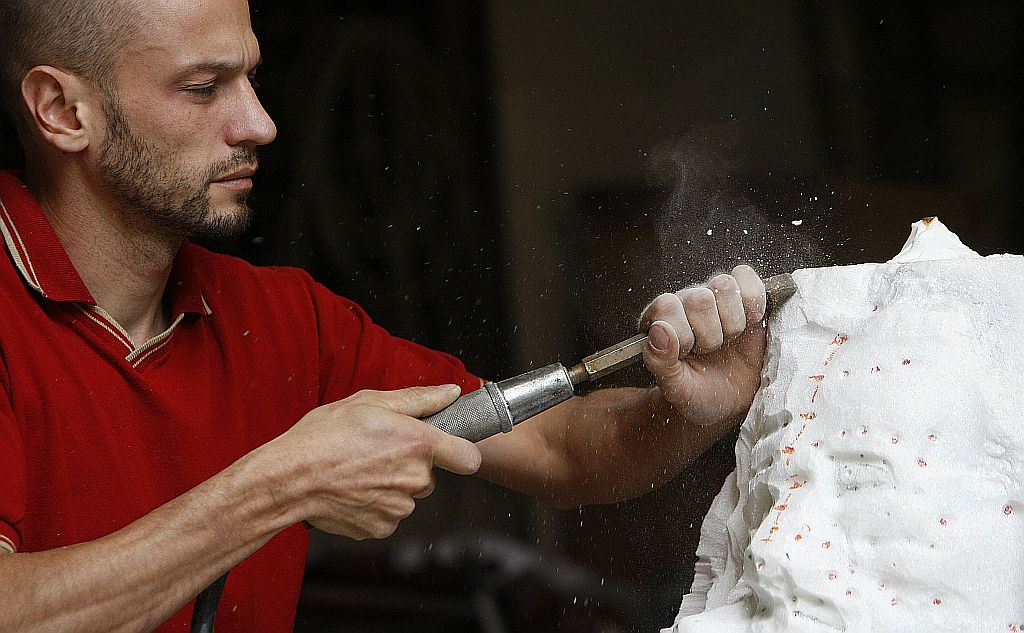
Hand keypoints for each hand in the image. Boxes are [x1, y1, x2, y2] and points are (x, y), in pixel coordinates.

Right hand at [263, 385, 481, 538]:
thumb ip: (420, 399)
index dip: (459, 451)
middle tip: (378, 451)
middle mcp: (415, 479)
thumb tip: (451, 392)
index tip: (447, 449)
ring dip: (392, 485)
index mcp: (418, 444)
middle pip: (429, 475)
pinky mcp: (381, 528)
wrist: (289, 478)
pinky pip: (388, 514)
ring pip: (408, 495)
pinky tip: (353, 490)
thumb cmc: (324, 435)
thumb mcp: (371, 402)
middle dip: (410, 465)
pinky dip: (375, 505)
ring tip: (359, 469)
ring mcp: (399, 507)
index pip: (468, 457)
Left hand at [639, 264, 766, 426]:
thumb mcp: (675, 387)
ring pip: (723, 285)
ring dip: (731, 321)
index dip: (681, 333)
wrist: (731, 403)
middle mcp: (686, 303)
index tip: (686, 354)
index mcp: (662, 320)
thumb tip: (659, 331)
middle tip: (709, 352)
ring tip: (729, 340)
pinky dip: (753, 300)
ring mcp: (715, 297)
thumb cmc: (699, 393)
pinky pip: (746, 276)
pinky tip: (752, 322)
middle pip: (698, 298)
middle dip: (709, 335)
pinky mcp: (744, 295)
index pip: (666, 305)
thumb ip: (659, 361)